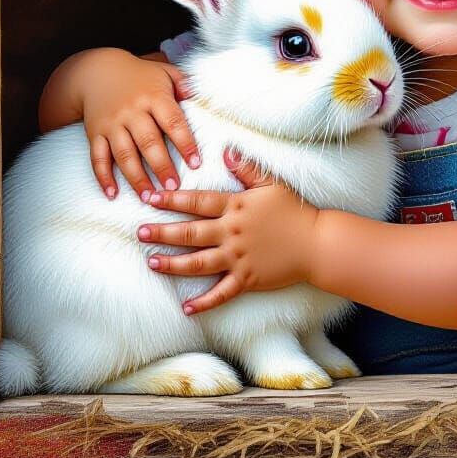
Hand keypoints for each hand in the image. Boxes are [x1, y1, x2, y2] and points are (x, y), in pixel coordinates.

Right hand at [82, 53, 199, 200]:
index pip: (173, 122)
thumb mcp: (164, 72)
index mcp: (153, 97)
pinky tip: (112, 193)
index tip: (196, 163)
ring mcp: (111, 124)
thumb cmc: (140, 75)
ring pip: (124, 154)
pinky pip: (97, 157)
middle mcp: (132, 112)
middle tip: (173, 187)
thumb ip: (183, 82)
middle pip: (148, 142)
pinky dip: (103, 177)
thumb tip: (196, 95)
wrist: (96, 71)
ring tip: (148, 197)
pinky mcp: (94, 134)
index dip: (185, 143)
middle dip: (161, 166)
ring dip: (136, 178)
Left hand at [137, 149, 319, 313]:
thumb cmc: (294, 211)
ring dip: (172, 264)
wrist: (316, 243)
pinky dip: (203, 303)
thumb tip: (225, 150)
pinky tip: (186, 307)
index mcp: (236, 207)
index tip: (150, 198)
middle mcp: (231, 233)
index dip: (172, 200)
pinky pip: (221, 293)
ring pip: (198, 263)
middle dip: (163, 233)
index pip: (197, 202)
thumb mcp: (271, 183)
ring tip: (152, 262)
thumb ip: (246, 168)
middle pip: (190, 233)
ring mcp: (238, 258)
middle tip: (140, 232)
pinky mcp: (246, 279)